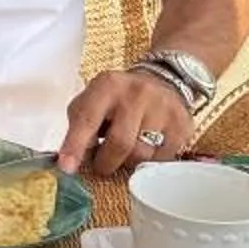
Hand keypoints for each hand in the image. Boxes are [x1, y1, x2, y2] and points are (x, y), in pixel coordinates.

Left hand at [57, 68, 194, 179]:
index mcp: (107, 86)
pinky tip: (147, 146)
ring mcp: (162, 108)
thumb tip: (70, 160)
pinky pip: (161, 160)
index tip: (66, 167)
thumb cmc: (117, 98)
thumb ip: (79, 127)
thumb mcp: (92, 101)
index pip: (87, 119)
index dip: (75, 145)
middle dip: (105, 163)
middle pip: (119, 144)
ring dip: (128, 162)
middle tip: (102, 165)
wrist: (161, 80)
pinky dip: (150, 161)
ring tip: (127, 149)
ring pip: (141, 155)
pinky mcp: (181, 124)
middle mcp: (136, 94)